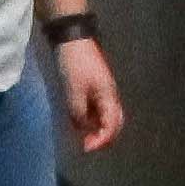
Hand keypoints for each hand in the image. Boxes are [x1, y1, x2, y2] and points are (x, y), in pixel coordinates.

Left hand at [52, 28, 124, 150]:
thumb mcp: (73, 91)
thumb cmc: (74, 64)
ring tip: (79, 135)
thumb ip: (79, 113)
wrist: (71, 37)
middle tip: (86, 146)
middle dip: (102, 137)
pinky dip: (88, 117)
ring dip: (94, 128)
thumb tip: (82, 128)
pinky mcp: (93, 86)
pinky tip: (76, 120)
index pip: (112, 126)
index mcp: (109, 96)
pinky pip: (95, 108)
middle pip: (113, 123)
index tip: (86, 148)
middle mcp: (109, 95)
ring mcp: (102, 90)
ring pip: (104, 116)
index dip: (101, 140)